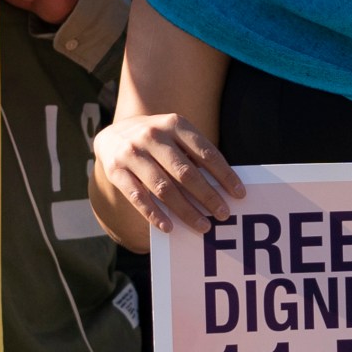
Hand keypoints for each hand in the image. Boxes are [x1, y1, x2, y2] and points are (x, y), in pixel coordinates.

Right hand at [96, 109, 242, 232]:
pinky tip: (169, 227)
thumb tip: (222, 186)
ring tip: (203, 226)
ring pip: (164, 188)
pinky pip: (137, 197)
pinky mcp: (116, 171)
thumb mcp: (176, 135)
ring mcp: (132, 153)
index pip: (206, 153)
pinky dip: (154, 214)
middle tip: (223, 214)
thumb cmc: (157, 140)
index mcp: (175, 124)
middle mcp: (153, 136)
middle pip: (186, 172)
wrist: (113, 134)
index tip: (239, 194)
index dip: (224, 175)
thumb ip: (194, 154)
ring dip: (186, 210)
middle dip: (208, 196)